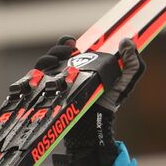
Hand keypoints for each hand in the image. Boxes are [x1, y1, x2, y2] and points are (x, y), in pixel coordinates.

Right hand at [35, 37, 146, 165]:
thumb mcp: (125, 81)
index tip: (73, 42)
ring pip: (42, 66)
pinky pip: (33, 82)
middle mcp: (65, 72)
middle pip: (54, 54)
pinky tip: (44, 73)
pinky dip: (34, 75)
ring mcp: (55, 83)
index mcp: (81, 65)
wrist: (96, 124)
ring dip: (46, 60)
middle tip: (67, 52)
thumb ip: (132, 63)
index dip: (66, 42)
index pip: (68, 48)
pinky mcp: (46, 94)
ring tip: (55, 63)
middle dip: (57, 49)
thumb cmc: (109, 102)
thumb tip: (127, 41)